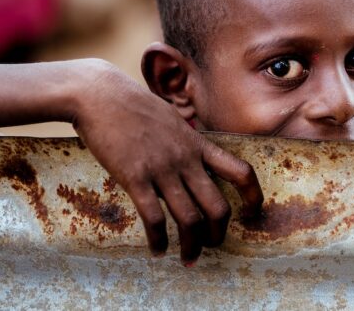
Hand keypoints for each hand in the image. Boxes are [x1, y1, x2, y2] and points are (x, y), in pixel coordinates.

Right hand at [70, 60, 262, 263]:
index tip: (252, 211)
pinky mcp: (135, 177)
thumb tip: (192, 154)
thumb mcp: (171, 119)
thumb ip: (184, 140)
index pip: (239, 170)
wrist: (100, 95)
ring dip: (191, 245)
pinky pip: (153, 218)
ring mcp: (162, 169)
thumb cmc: (132, 106)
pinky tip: (158, 250)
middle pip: (217, 205)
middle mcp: (185, 159)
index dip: (252, 194)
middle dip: (219, 233)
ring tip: (188, 259)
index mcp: (197, 144)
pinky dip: (158, 241)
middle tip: (213, 246)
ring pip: (189, 218)